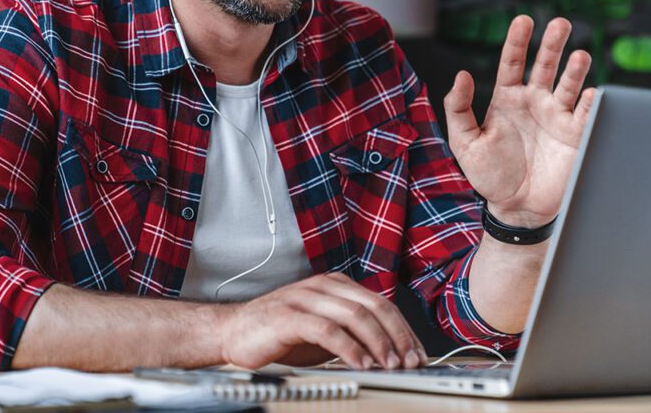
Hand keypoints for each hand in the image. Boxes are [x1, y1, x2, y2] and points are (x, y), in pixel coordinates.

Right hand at [218, 273, 426, 369]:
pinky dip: (349, 349)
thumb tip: (389, 353)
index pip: (380, 303)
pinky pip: (328, 330)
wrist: (233, 333)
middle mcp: (323, 286)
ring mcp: (305, 298)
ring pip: (355, 315)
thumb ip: (351, 333)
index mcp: (334, 285)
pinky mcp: (289, 316)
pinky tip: (360, 364)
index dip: (403, 329)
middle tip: (410, 362)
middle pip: (373, 306)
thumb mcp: (323, 331)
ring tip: (390, 365)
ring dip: (378, 343)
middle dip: (397, 336)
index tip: (417, 353)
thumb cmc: (278, 334)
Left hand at [443, 16, 595, 226]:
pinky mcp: (575, 136)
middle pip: (545, 65)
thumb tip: (462, 75)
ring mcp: (556, 117)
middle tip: (561, 23)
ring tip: (579, 55)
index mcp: (507, 99)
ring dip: (575, 69)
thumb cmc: (489, 175)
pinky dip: (591, 102)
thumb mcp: (464, 142)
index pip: (512, 63)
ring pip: (569, 84)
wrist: (517, 208)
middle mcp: (534, 102)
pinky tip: (591, 92)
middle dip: (553, 44)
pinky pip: (586, 114)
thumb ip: (459, 108)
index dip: (518, 41)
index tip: (524, 21)